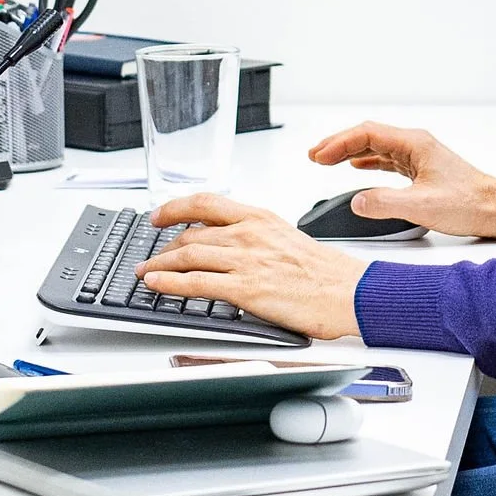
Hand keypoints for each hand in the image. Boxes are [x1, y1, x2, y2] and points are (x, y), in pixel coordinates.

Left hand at [139, 195, 368, 340]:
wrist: (349, 292)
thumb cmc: (325, 272)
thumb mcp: (287, 238)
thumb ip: (256, 237)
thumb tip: (232, 244)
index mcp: (260, 217)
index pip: (205, 203)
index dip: (174, 208)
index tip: (159, 216)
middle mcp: (249, 233)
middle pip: (190, 233)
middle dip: (163, 247)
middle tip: (152, 256)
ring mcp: (246, 260)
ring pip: (187, 255)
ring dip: (159, 265)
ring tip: (146, 273)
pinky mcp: (246, 288)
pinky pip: (196, 283)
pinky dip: (169, 283)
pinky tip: (156, 284)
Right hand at [304, 120, 495, 239]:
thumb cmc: (470, 203)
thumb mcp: (422, 206)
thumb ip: (386, 203)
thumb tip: (358, 201)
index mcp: (415, 144)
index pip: (367, 134)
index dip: (339, 143)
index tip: (319, 156)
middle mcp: (416, 145)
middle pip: (369, 136)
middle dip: (339, 144)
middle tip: (315, 155)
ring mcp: (419, 156)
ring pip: (377, 146)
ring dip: (350, 151)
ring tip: (327, 159)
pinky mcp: (422, 170)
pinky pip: (387, 159)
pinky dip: (367, 161)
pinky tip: (357, 166)